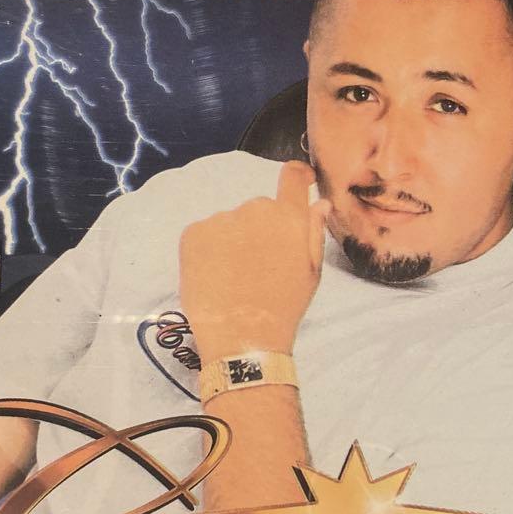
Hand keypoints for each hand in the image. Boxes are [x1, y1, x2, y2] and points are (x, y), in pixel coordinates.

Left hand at [179, 161, 329, 361]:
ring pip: (230, 223)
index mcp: (289, 218)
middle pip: (259, 209)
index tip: (300, 181)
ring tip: (235, 277)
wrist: (243, 338)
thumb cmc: (284, 308)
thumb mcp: (311, 273)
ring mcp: (221, 220)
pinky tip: (215, 276)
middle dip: (260, 229)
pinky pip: (204, 233)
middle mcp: (255, 210)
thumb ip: (314, 232)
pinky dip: (208, 250)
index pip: (293, 176)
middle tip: (259, 265)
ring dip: (233, 241)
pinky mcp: (193, 233)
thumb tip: (319, 203)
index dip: (298, 175)